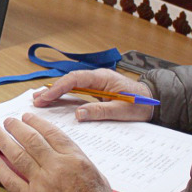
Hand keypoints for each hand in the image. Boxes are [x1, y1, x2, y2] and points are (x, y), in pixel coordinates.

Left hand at [0, 113, 115, 191]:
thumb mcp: (97, 176)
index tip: (27, 118)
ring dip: (3, 140)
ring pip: (17, 155)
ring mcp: (41, 183)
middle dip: (16, 127)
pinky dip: (0, 168)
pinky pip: (10, 180)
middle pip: (31, 140)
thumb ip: (80, 163)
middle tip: (8, 121)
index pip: (51, 133)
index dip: (36, 123)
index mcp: (74, 159)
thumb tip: (68, 156)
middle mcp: (55, 167)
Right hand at [33, 68, 154, 122]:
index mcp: (103, 78)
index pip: (75, 79)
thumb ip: (101, 111)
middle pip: (69, 81)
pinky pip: (76, 92)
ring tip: (38, 101)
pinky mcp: (96, 91)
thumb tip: (78, 114)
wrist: (155, 101)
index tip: (46, 97)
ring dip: (56, 93)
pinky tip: (54, 102)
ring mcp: (96, 84)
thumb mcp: (123, 111)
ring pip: (71, 86)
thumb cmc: (142, 104)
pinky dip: (64, 96)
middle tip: (35, 101)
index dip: (58, 88)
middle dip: (52, 90)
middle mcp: (97, 78)